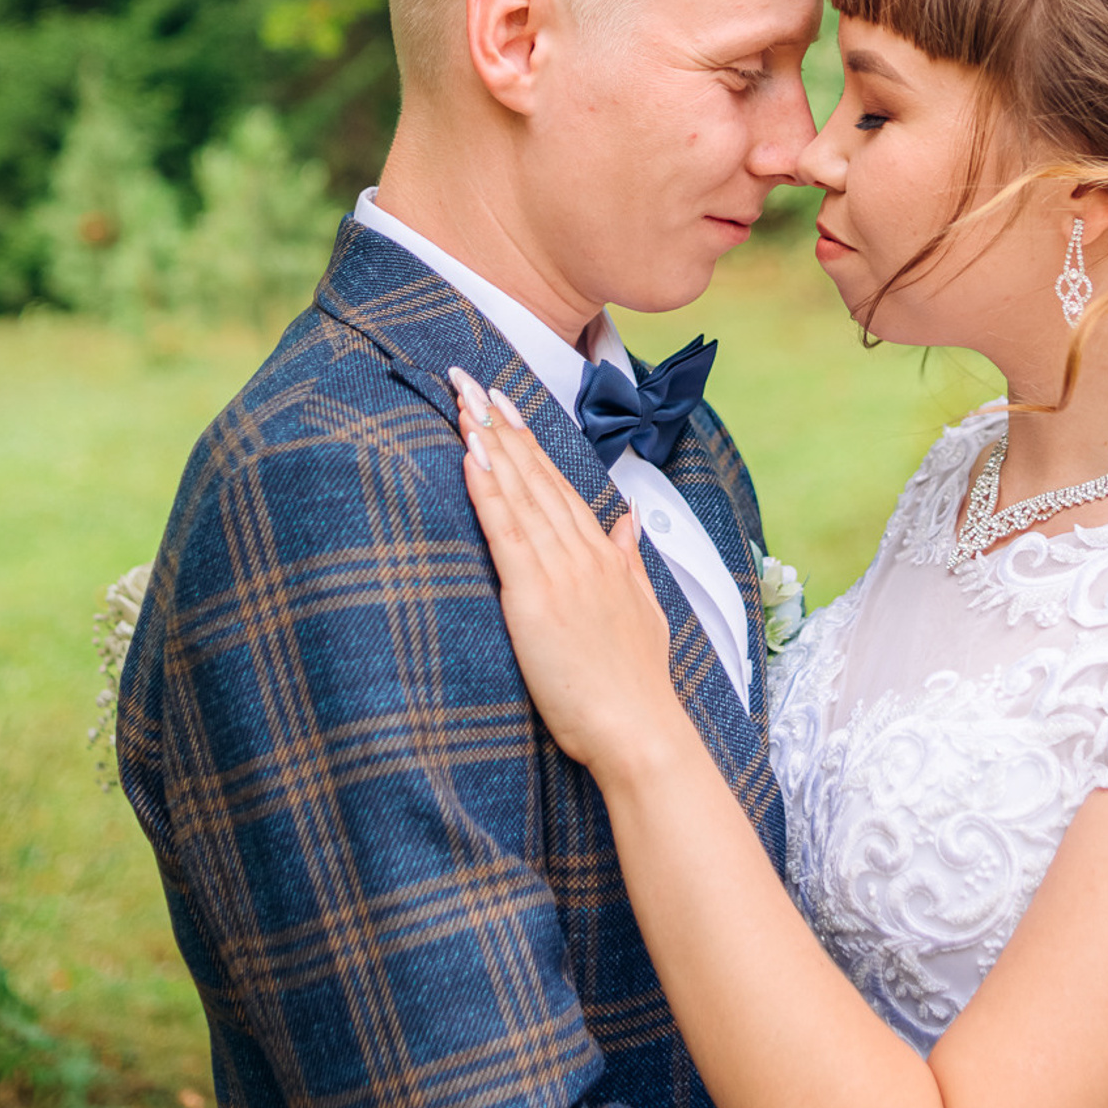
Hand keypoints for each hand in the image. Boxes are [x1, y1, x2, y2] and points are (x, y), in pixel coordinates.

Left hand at [449, 370, 681, 776]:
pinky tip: (472, 457)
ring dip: (489, 442)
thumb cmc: (636, 684)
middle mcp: (582, 552)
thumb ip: (630, 561)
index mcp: (602, 555)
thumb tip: (628, 522)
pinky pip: (506, 532)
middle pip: (534, 474)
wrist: (640, 729)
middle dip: (501, 423)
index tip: (505, 400)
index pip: (558, 483)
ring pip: (518, 492)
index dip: (528, 439)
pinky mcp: (534, 596)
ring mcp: (559, 570)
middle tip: (471, 378)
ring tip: (465, 402)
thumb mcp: (643, 611)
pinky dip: (488, 491)